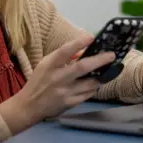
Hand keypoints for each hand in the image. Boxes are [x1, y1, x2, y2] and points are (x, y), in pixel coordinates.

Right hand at [0, 36, 115, 133]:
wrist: (30, 105)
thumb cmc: (38, 80)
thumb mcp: (45, 64)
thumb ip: (61, 57)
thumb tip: (81, 51)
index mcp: (50, 65)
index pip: (65, 51)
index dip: (78, 43)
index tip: (91, 37)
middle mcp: (58, 78)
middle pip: (82, 68)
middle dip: (99, 61)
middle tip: (111, 55)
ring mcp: (65, 92)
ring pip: (89, 83)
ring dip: (101, 76)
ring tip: (110, 69)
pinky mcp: (70, 103)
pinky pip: (87, 94)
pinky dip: (94, 87)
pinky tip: (97, 82)